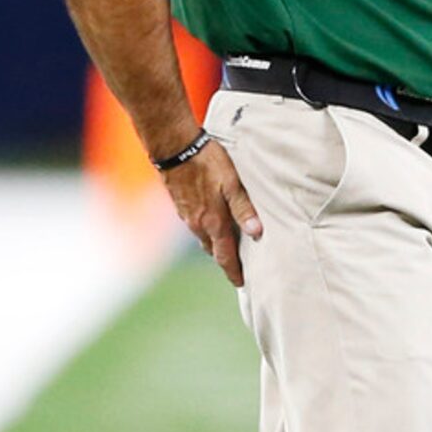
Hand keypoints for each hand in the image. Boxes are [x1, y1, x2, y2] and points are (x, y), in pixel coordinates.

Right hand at [161, 138, 261, 286]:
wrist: (174, 147)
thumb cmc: (207, 162)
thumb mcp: (232, 184)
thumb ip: (244, 208)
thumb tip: (257, 232)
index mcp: (213, 222)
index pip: (225, 256)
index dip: (234, 271)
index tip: (242, 283)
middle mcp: (198, 224)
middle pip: (214, 250)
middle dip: (226, 261)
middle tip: (238, 268)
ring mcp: (187, 215)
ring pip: (203, 238)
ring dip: (215, 246)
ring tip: (228, 249)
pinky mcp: (181, 204)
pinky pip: (195, 226)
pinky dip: (206, 231)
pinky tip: (212, 224)